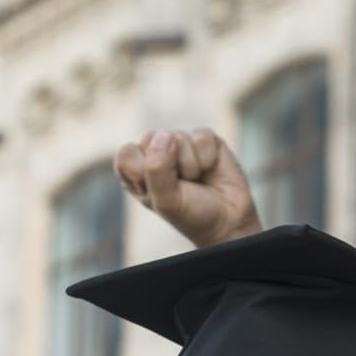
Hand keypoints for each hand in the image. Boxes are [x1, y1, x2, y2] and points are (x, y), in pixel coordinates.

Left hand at [113, 128, 263, 247]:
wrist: (228, 221)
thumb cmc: (192, 215)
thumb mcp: (167, 201)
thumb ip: (156, 169)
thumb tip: (166, 134)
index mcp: (137, 172)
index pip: (127, 155)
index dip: (144, 172)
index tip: (159, 192)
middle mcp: (155, 154)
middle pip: (151, 140)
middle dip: (170, 168)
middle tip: (182, 187)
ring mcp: (179, 144)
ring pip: (178, 138)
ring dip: (191, 166)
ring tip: (197, 180)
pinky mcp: (203, 138)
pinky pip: (201, 137)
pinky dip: (208, 157)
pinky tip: (210, 169)